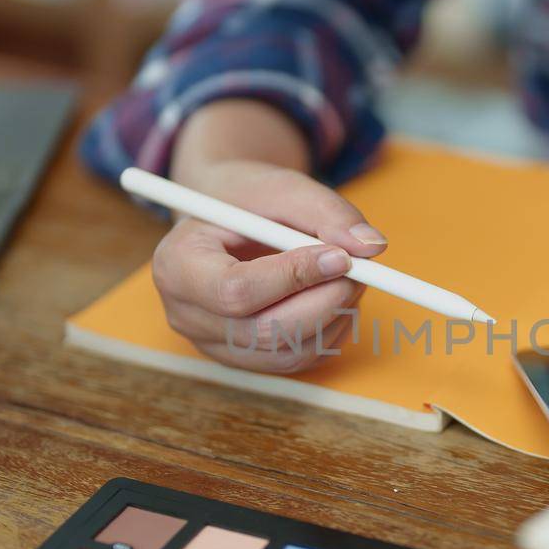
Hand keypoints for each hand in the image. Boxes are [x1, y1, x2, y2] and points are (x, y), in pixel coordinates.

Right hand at [151, 100, 386, 373]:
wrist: (227, 221)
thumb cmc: (249, 200)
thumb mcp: (282, 187)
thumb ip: (326, 212)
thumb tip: (372, 247)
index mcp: (177, 265)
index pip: (235, 291)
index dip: (294, 278)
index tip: (340, 257)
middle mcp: (187, 315)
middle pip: (266, 332)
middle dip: (324, 302)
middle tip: (359, 270)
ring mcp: (214, 345)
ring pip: (289, 352)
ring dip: (335, 316)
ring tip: (348, 273)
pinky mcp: (245, 360)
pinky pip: (299, 360)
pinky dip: (330, 331)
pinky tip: (334, 295)